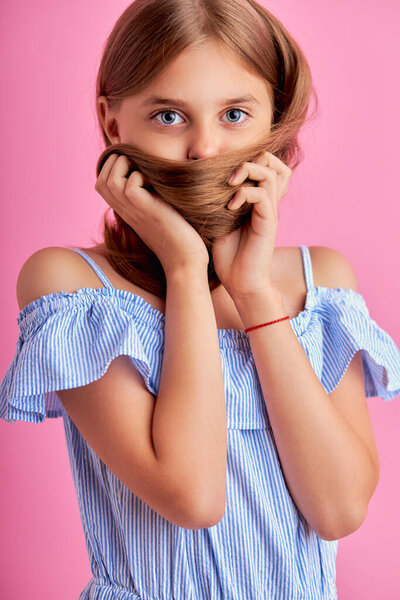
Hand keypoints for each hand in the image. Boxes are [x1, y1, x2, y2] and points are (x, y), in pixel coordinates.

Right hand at [95, 154, 209, 274]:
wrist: (185, 260)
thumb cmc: (180, 236)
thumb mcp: (159, 210)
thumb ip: (150, 195)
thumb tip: (152, 173)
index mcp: (126, 210)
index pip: (101, 184)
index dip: (111, 168)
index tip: (134, 164)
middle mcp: (125, 211)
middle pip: (101, 180)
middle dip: (116, 163)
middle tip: (138, 163)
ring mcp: (134, 211)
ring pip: (110, 180)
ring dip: (126, 166)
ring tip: (145, 170)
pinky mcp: (146, 211)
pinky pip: (130, 185)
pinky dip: (141, 176)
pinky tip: (157, 184)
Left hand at [210, 151, 291, 299]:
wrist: (240, 282)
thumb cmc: (227, 255)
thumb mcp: (218, 220)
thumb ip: (216, 200)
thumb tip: (193, 182)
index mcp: (257, 200)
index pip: (267, 165)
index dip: (249, 160)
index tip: (225, 173)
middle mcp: (267, 202)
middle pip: (275, 163)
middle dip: (252, 160)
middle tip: (230, 177)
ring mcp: (269, 212)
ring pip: (272, 173)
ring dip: (248, 171)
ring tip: (230, 185)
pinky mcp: (268, 223)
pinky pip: (263, 195)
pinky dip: (245, 194)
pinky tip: (230, 207)